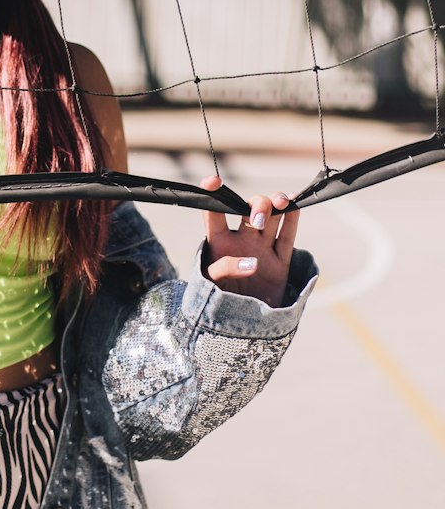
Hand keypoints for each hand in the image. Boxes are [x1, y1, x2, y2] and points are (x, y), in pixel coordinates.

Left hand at [200, 178, 298, 307]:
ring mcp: (261, 248)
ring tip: (283, 202)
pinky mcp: (279, 262)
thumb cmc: (218, 302)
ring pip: (272, 217)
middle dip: (258, 205)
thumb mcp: (212, 285)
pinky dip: (292, 220)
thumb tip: (251, 263)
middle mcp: (241, 239)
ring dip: (277, 203)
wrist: (240, 327)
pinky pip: (287, 236)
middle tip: (258, 220)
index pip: (215, 212)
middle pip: (250, 209)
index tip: (212, 182)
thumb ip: (226, 269)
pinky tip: (295, 205)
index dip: (213, 194)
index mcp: (218, 241)